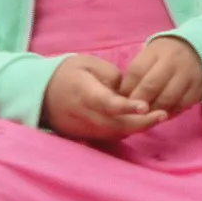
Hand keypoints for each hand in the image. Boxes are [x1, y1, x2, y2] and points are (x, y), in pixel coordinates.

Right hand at [42, 55, 167, 140]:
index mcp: (83, 92)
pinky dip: (125, 131)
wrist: (38, 92)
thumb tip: (128, 91)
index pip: (106, 103)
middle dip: (141, 122)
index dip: (126, 106)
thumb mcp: (88, 63)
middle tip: (163, 114)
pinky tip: (141, 123)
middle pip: (114, 124)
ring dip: (136, 128)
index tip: (145, 106)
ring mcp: (82, 128)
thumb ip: (111, 75)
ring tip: (158, 117)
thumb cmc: (67, 73)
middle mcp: (82, 114)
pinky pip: (108, 137)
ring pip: (113, 134)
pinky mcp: (83, 136)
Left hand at [119, 36, 201, 115]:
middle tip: (131, 113)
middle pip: (151, 86)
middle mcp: (173, 62)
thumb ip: (137, 73)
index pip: (136, 72)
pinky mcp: (199, 88)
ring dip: (153, 111)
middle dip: (138, 103)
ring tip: (146, 117)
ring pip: (167, 99)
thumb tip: (122, 97)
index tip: (120, 100)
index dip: (126, 89)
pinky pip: (182, 106)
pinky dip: (170, 113)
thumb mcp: (150, 55)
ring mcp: (188, 75)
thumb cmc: (165, 56)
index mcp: (157, 51)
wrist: (199, 49)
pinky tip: (162, 115)